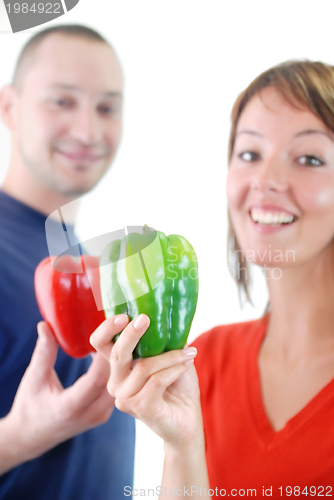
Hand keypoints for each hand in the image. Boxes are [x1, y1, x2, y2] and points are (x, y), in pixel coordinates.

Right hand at [4, 321, 115, 466]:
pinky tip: (120, 353)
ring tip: (126, 335)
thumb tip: (45, 324)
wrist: (30, 438)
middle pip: (113, 380)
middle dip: (121, 351)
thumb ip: (43, 352)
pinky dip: (120, 371)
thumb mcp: (34, 378)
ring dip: (124, 361)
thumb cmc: (29, 407)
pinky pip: (118, 390)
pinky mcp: (103, 414)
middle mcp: (90, 413)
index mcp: (70, 406)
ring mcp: (100, 415)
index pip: (96, 379)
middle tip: (125, 325)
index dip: (106, 354)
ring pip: (120, 385)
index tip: (114, 331)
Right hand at [90, 314, 202, 448]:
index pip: (100, 343)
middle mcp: (116, 381)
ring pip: (143, 366)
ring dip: (170, 356)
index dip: (107, 327)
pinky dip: (174, 369)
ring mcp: (124, 397)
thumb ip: (163, 339)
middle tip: (146, 318)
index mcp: (119, 366)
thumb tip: (168, 315)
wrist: (187, 421)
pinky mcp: (139, 408)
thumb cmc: (177, 386)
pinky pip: (157, 380)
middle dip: (131, 333)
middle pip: (116, 353)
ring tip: (189, 352)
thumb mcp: (169, 356)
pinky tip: (187, 364)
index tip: (125, 314)